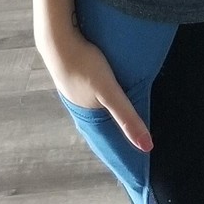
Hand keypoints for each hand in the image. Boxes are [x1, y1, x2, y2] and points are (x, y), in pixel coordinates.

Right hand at [36, 28, 152, 152]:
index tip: (130, 165)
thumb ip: (127, 117)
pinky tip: (104, 94)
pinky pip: (90, 92)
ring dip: (106, 116)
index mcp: (87, 116)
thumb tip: (146, 147)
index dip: (117, 152)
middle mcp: (78, 106)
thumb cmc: (84, 64)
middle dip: (114, 136)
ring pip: (95, 108)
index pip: (105, 142)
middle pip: (101, 126)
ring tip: (121, 124)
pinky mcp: (74, 74)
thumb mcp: (109, 92)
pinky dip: (100, 99)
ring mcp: (74, 90)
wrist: (57, 37)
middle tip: (131, 147)